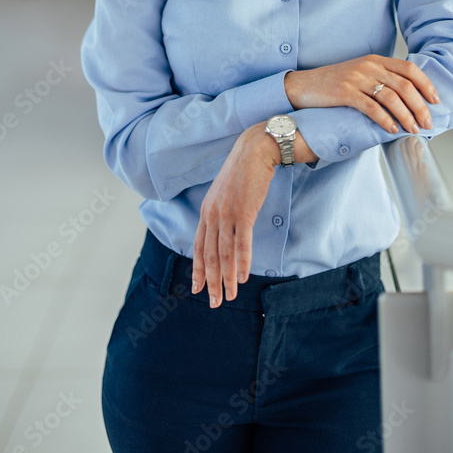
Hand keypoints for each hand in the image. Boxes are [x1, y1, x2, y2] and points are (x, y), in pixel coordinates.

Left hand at [191, 123, 277, 307]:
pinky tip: (244, 276)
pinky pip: (241, 243)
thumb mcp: (225, 193)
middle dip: (212, 281)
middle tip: (215, 302)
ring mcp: (227, 213)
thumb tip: (225, 230)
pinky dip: (242, 262)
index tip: (198, 288)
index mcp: (206, 210)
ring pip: (224, 253)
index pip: (199, 246)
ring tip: (230, 296)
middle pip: (209, 255)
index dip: (199, 269)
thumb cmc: (243, 172)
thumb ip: (222, 212)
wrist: (255, 150)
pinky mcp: (243, 212)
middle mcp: (212, 214)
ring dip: (227, 277)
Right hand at [284, 55, 438, 135]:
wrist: (304, 86)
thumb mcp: (360, 73)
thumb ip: (381, 78)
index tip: (436, 101)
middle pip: (404, 85)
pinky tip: (392, 129)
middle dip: (420, 106)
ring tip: (413, 129)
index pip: (409, 68)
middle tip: (427, 123)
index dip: (426, 84)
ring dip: (406, 115)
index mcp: (375, 60)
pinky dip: (385, 119)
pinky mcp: (345, 92)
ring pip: (391, 97)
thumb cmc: (334, 83)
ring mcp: (356, 78)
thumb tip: (407, 96)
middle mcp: (368, 66)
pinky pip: (371, 107)